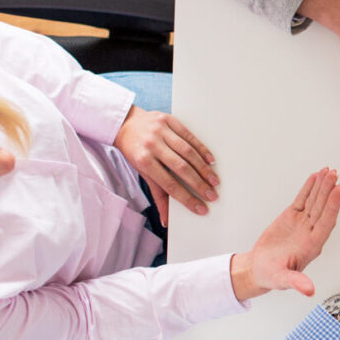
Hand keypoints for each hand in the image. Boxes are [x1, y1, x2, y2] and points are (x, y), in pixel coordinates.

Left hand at [112, 105, 218, 219]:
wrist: (125, 124)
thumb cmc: (135, 151)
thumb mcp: (142, 172)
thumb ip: (157, 194)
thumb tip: (165, 220)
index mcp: (143, 161)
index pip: (168, 184)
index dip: (186, 197)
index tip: (200, 208)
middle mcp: (152, 145)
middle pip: (181, 167)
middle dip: (199, 184)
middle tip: (212, 195)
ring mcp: (161, 131)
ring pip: (187, 152)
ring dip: (203, 168)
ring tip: (214, 181)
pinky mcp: (169, 119)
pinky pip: (189, 135)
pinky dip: (201, 148)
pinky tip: (210, 160)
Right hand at [230, 167, 339, 301]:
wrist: (260, 269)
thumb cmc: (272, 276)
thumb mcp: (282, 280)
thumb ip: (296, 283)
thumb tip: (309, 291)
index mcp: (312, 246)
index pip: (326, 222)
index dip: (333, 207)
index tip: (339, 191)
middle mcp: (311, 232)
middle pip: (322, 208)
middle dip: (329, 191)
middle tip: (334, 174)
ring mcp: (302, 224)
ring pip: (314, 201)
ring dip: (322, 186)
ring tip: (329, 171)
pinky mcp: (292, 217)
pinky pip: (302, 200)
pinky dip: (309, 188)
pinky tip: (315, 177)